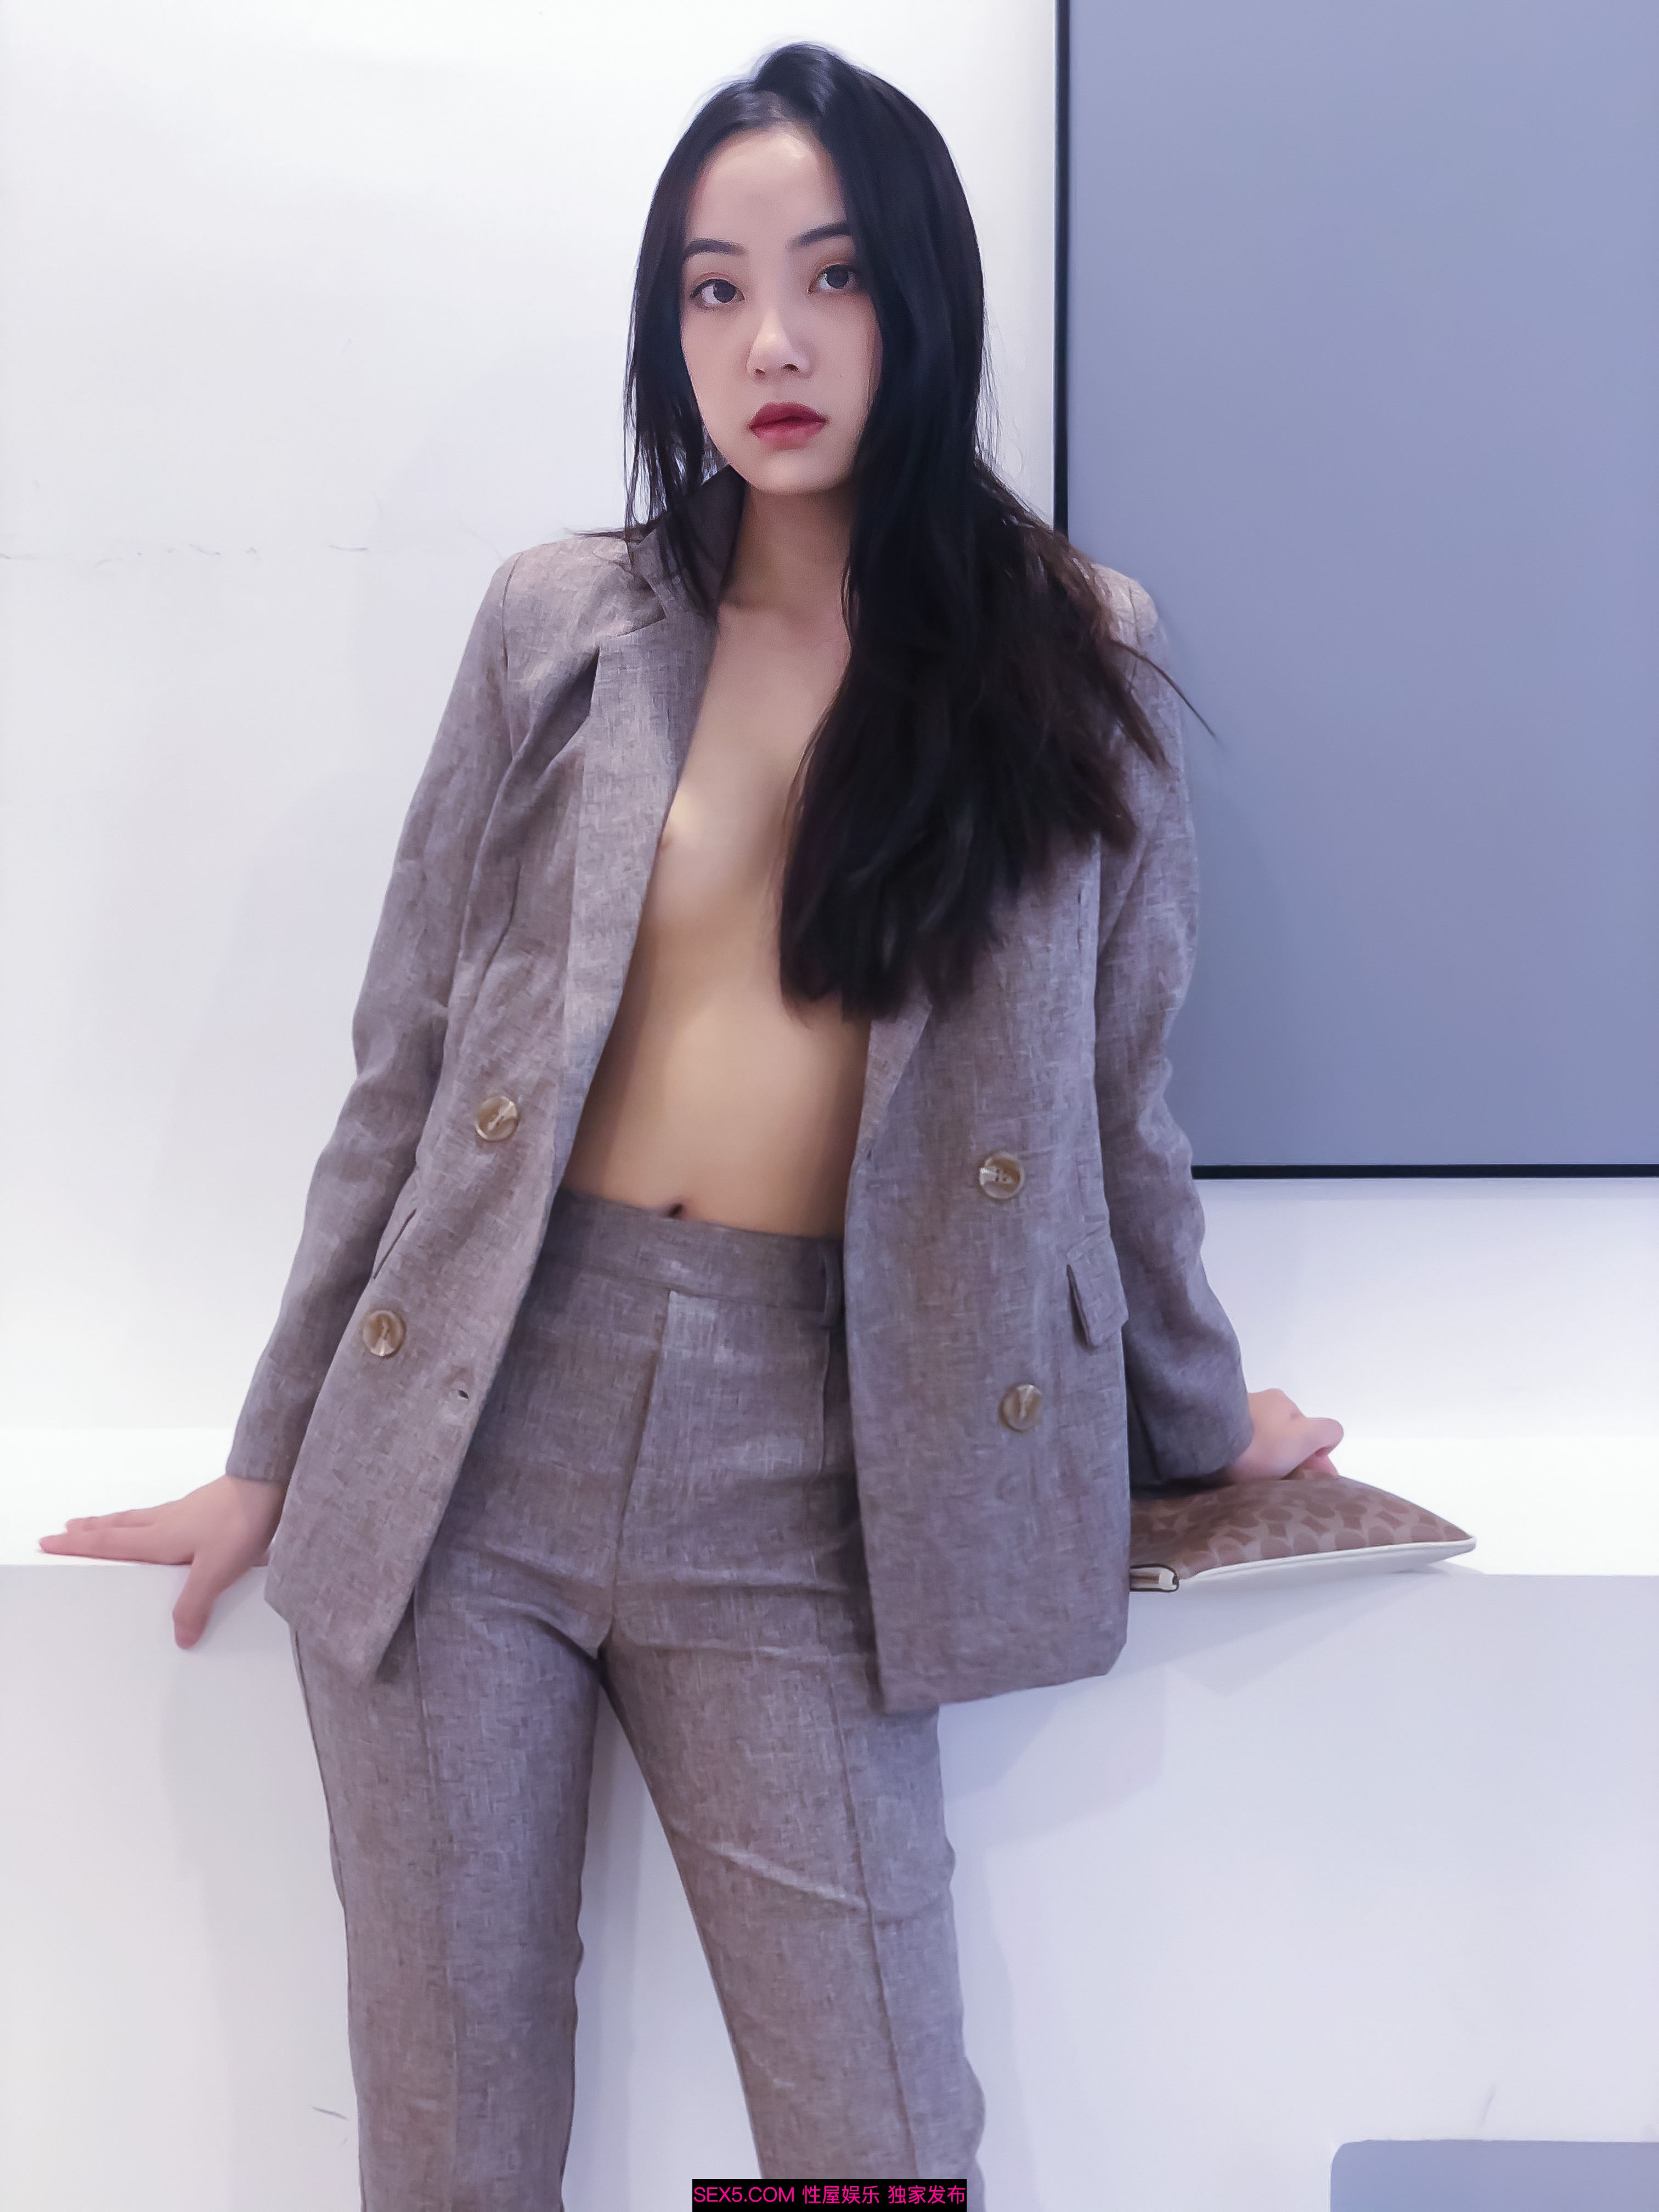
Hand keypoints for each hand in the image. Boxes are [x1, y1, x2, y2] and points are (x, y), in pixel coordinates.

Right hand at [38, 1475, 285, 1648]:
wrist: (268, 1483)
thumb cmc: (240, 1523)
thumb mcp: (215, 1571)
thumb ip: (194, 1604)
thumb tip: (180, 1638)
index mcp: (159, 1538)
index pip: (109, 1544)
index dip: (78, 1546)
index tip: (49, 1542)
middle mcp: (166, 1522)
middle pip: (118, 1526)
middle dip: (89, 1531)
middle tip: (65, 1530)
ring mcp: (185, 1511)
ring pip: (138, 1518)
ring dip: (114, 1523)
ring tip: (99, 1525)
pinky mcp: (204, 1507)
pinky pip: (162, 1515)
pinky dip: (145, 1519)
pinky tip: (158, 1522)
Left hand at [1223, 1387, 1342, 1481]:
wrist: (1206, 1442)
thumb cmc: (1260, 1441)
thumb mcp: (1305, 1435)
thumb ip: (1327, 1432)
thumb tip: (1328, 1442)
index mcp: (1282, 1401)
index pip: (1309, 1431)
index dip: (1313, 1458)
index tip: (1307, 1480)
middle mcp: (1258, 1401)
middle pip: (1283, 1436)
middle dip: (1288, 1458)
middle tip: (1282, 1483)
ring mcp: (1233, 1414)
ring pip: (1260, 1441)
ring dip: (1264, 1459)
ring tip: (1257, 1480)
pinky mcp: (1213, 1429)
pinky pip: (1237, 1446)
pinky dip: (1243, 1458)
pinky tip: (1238, 1473)